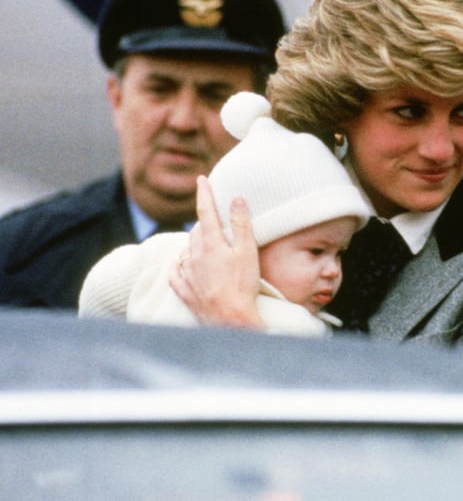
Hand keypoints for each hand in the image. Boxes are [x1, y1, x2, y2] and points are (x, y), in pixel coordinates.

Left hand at [169, 176, 262, 327]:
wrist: (230, 321)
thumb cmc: (242, 286)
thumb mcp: (248, 252)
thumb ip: (241, 224)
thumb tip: (237, 198)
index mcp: (211, 243)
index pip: (205, 211)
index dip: (204, 193)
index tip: (202, 179)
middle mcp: (194, 256)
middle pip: (197, 231)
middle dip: (205, 223)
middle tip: (214, 220)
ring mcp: (187, 274)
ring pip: (187, 250)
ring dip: (195, 243)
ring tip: (206, 245)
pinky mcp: (184, 291)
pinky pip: (176, 273)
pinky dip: (179, 265)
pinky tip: (182, 266)